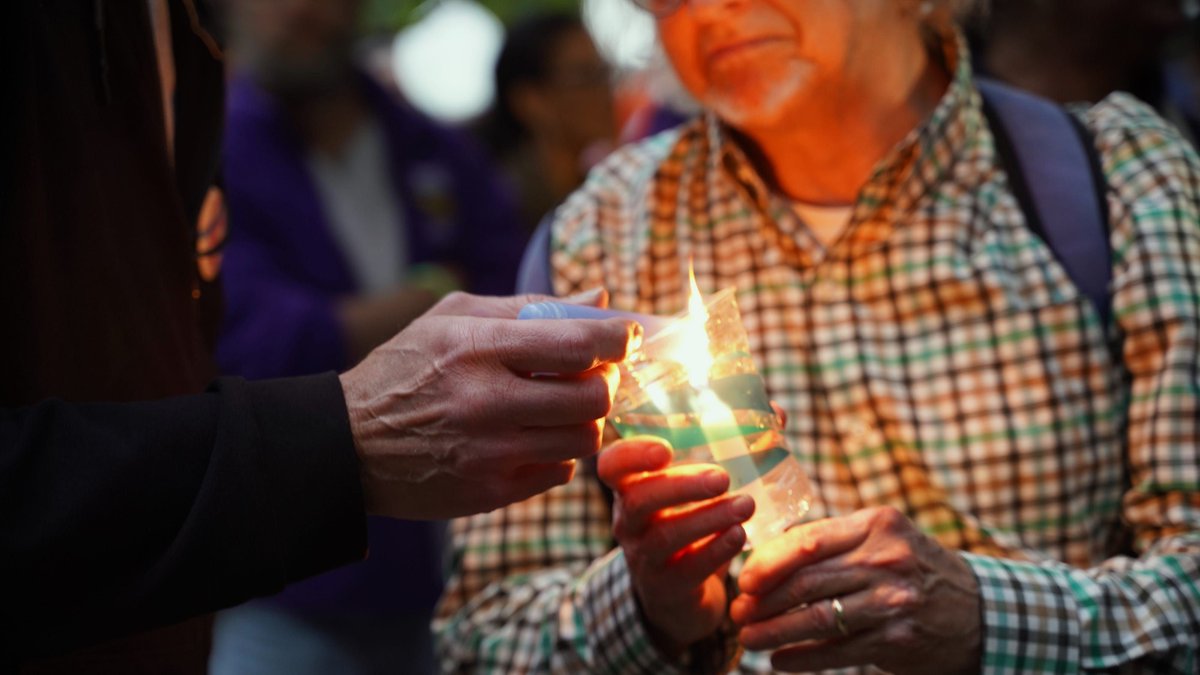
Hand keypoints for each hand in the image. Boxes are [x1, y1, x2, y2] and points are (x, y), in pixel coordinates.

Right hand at [340, 290, 641, 518]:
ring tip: (561, 408)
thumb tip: (598, 301)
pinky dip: (559, 454)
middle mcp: (486, 402)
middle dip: (605, 383)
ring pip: (585, 439)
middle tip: (591, 376)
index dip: (616, 339)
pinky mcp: (489, 493)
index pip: (577, 344)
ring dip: (585, 421)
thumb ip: (528, 306)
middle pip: (593, 397)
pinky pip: (560, 473)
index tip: (624, 337)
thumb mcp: (452, 317)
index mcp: (477, 348)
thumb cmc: (405, 368)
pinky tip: (533, 438)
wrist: (346, 444)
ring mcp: (489, 453)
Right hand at [598, 438, 754, 656]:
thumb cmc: (690, 523)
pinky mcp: (666, 587)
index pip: (612, 465)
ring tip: (746, 504)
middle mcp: (628, 520)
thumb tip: (777, 413)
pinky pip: (687, 569)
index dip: (632, 454)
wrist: (680, 596)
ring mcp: (643, 556)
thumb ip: (732, 449)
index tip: (665, 448)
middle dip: (681, 485)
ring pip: (665, 535)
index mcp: (631, 487)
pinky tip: (739, 536)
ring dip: (707, 518)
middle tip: (722, 477)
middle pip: (638, 498)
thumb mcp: (698, 490)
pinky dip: (714, 551)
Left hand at [730, 506, 980, 673]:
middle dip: (763, 601)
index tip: (744, 579)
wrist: (979, 611)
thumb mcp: (883, 539)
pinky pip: (837, 651)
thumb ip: (834, 543)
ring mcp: (894, 601)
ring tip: (749, 639)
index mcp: (876, 525)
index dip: (768, 562)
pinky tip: (780, 661)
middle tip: (738, 613)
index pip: (808, 541)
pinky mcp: (897, 640)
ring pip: (817, 618)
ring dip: (774, 632)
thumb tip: (763, 560)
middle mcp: (887, 560)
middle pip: (807, 582)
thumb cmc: (913, 568)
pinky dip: (802, 658)